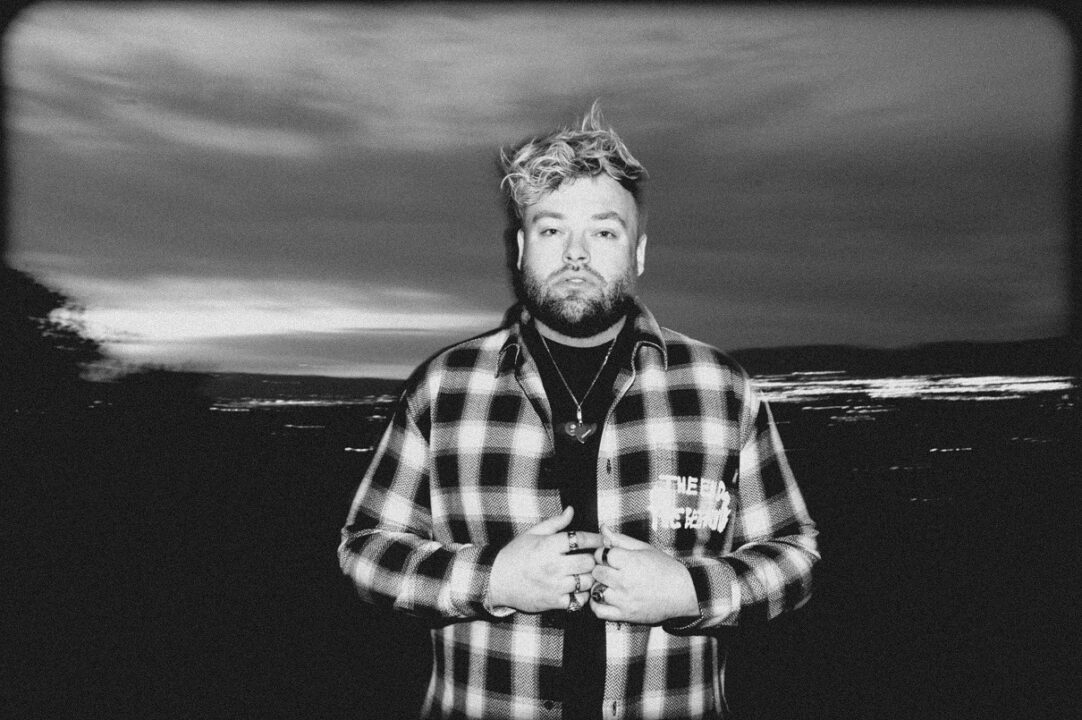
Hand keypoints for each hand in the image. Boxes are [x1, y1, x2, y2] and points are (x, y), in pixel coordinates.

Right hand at [488, 507, 602, 612]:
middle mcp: (553, 565)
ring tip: (587, 573)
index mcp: (549, 545)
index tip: (601, 539)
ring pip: (586, 582)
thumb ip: (555, 523)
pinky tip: (578, 589)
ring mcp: (554, 585)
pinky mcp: (553, 602)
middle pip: (588, 562)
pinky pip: (578, 600)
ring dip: (590, 577)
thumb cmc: (515, 555)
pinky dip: (582, 595)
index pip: (581, 539)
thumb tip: (571, 510)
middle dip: (593, 559)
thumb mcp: (532, 533)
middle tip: (594, 558)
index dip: (595, 538)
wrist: (495, 580)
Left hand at [589, 525, 699, 623]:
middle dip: (600, 568)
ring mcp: (624, 599)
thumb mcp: (644, 549)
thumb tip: (603, 528)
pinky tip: (602, 598)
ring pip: (595, 590)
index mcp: (631, 562)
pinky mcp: (625, 615)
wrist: (683, 593)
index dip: (604, 553)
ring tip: (608, 583)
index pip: (601, 553)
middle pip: (596, 571)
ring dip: (599, 585)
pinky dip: (595, 605)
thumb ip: (621, 539)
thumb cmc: (665, 569)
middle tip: (610, 569)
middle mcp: (625, 581)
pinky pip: (599, 611)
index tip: (610, 556)